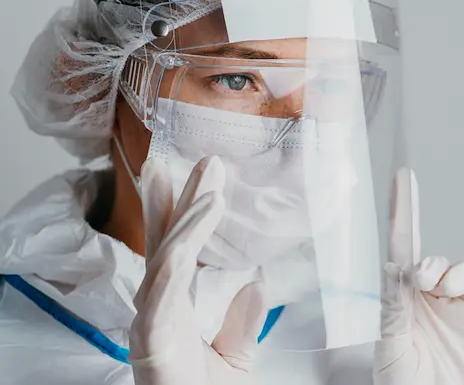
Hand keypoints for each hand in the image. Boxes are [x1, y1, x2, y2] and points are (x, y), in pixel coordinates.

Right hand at [128, 156, 267, 384]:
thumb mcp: (236, 359)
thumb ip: (243, 323)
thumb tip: (258, 283)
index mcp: (175, 307)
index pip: (178, 246)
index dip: (186, 207)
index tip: (204, 174)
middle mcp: (158, 308)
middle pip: (166, 242)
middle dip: (181, 197)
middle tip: (204, 160)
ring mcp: (150, 323)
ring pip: (164, 261)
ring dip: (185, 222)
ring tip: (212, 191)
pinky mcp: (150, 342)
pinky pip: (161, 297)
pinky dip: (174, 264)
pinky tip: (189, 237)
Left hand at [374, 169, 463, 384]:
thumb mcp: (389, 347)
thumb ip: (393, 307)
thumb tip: (393, 266)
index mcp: (406, 300)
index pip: (404, 248)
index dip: (403, 212)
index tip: (403, 179)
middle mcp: (436, 299)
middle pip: (438, 259)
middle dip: (432, 262)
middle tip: (423, 281)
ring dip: (458, 272)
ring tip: (446, 291)